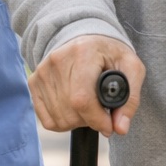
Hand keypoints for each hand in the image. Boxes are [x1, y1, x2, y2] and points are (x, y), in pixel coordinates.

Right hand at [29, 35, 144, 136]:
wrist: (85, 38)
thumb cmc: (110, 53)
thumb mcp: (131, 68)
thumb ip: (131, 98)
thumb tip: (120, 128)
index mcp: (83, 52)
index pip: (82, 99)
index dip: (97, 119)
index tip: (109, 126)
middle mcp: (58, 60)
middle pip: (70, 111)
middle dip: (90, 121)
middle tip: (101, 112)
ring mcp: (43, 72)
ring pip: (59, 118)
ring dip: (77, 122)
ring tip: (88, 107)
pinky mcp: (34, 82)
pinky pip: (47, 120)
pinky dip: (62, 122)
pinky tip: (73, 109)